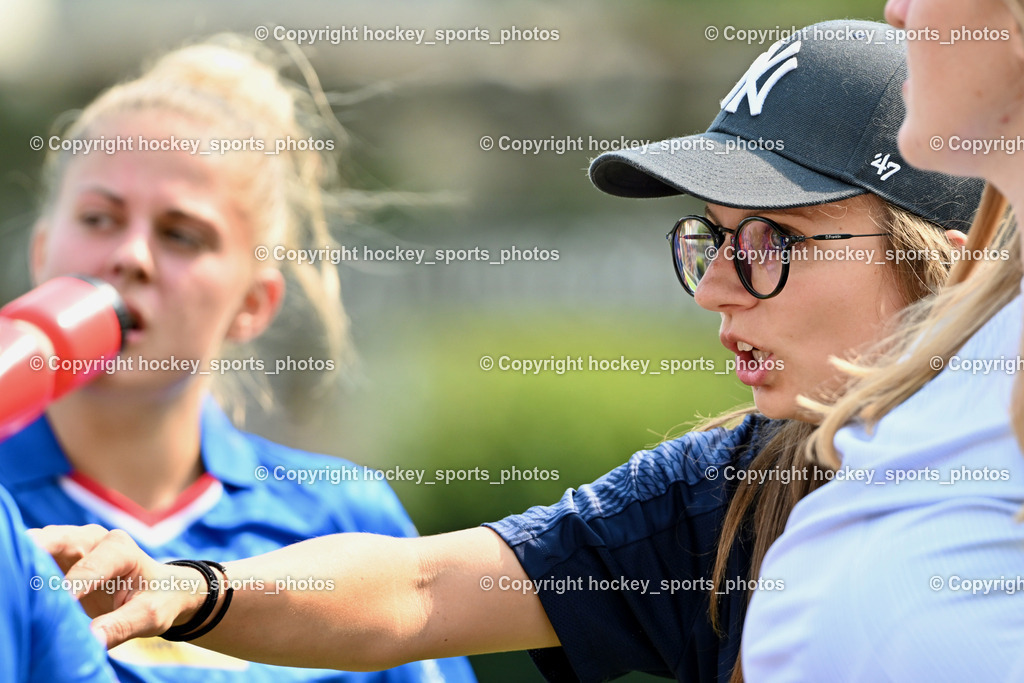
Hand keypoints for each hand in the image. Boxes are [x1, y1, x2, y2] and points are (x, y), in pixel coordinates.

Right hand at [28, 525, 205, 647]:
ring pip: (38, 545)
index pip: (86, 569)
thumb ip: (120, 626)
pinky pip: (35, 557)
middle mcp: (93, 538)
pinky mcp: (58, 556)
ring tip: (13, 585)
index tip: (58, 607)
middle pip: (54, 540)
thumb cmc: (158, 599)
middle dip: (31, 554)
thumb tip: (90, 641)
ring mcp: (73, 544)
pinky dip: (24, 570)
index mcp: (119, 548)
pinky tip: (17, 589)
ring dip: (24, 562)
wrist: (161, 589)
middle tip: (15, 577)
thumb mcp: (150, 615)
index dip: (68, 589)